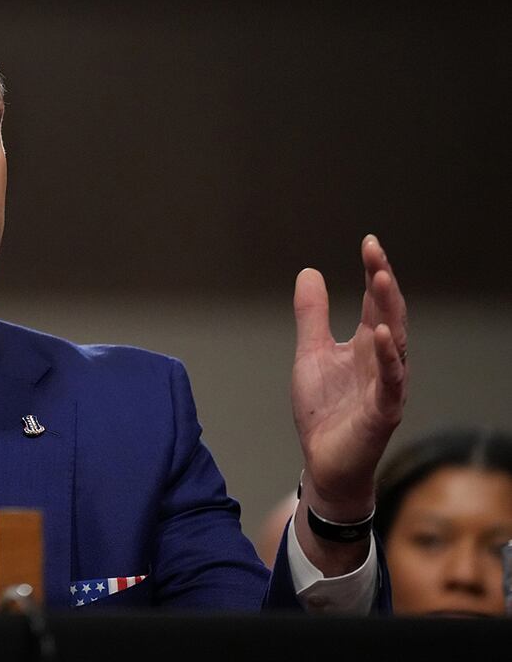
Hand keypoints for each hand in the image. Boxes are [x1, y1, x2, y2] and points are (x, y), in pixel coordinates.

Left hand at [291, 235, 406, 520]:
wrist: (324, 462)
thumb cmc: (324, 410)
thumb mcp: (310, 354)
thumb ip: (312, 316)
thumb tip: (310, 272)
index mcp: (366, 345)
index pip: (374, 302)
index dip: (373, 272)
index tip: (369, 242)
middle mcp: (382, 361)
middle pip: (388, 314)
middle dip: (383, 282)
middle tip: (375, 251)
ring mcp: (386, 385)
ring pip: (395, 342)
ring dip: (388, 310)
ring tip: (381, 278)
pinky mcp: (382, 412)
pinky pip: (389, 382)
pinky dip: (387, 358)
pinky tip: (383, 335)